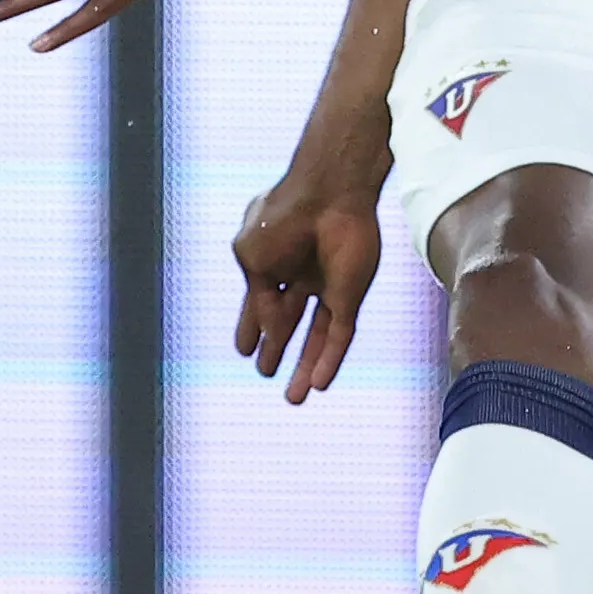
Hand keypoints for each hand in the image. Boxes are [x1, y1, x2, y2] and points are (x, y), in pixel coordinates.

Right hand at [233, 147, 389, 403]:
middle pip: (287, 322)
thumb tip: (269, 335)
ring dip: (304, 367)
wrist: (327, 195)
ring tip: (294, 398)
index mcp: (272, 262)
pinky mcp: (350, 295)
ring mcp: (327, 287)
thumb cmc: (283, 216)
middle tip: (264, 372)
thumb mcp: (252, 259)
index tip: (243, 350)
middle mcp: (300, 277)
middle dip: (276, 347)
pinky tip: (320, 383)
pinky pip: (340, 335)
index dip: (250, 325)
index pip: (259, 302)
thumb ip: (259, 303)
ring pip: (316, 337)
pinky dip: (329, 360)